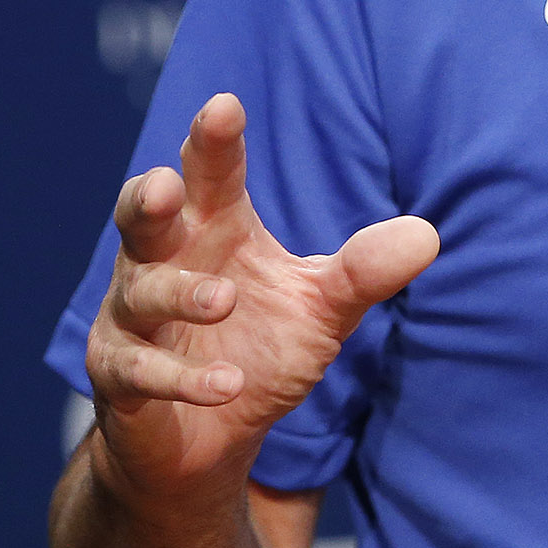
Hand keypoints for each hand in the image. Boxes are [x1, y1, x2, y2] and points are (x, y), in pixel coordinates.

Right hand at [84, 93, 437, 495]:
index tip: (225, 106)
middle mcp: (162, 262)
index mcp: (213, 229)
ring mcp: (132, 320)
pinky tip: (229, 385)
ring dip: (180, 295)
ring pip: (140, 294)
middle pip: (142, 217)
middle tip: (167, 187)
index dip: (213, 143)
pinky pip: (140, 372)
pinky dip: (183, 378)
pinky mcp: (119, 378)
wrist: (209, 441)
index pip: (210, 176)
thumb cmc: (259, 350)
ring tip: (224, 300)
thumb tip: (427, 235)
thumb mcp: (320, 309)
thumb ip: (362, 272)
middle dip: (148, 199)